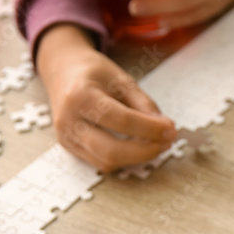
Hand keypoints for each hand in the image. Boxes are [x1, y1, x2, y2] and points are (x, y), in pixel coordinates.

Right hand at [36, 24, 176, 171]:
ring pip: (106, 162)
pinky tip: (137, 147)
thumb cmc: (94, 73)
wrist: (63, 71)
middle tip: (166, 142)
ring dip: (136, 158)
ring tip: (155, 144)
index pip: (121, 120)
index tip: (171, 129)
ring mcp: (66, 136)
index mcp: (80, 96)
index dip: (150, 128)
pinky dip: (123, 159)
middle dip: (144, 151)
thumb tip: (165, 129)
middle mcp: (68, 120)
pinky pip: (100, 162)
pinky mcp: (69, 147)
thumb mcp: (122, 80)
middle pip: (111, 150)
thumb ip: (144, 105)